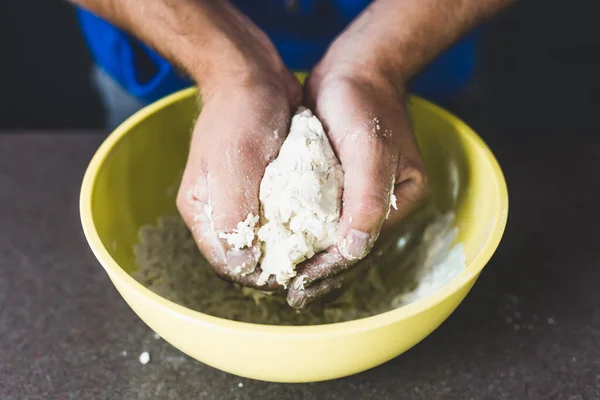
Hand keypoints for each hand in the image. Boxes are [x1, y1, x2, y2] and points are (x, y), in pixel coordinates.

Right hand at [176, 7, 301, 289]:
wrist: (254, 74)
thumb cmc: (240, 114)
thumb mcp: (234, 163)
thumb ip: (233, 214)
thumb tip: (244, 265)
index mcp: (202, 210)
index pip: (226, 261)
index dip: (257, 274)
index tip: (292, 274)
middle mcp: (219, 209)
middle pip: (246, 253)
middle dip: (276, 261)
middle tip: (311, 262)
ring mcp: (241, 197)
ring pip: (265, 236)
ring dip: (290, 243)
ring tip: (319, 245)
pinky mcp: (262, 185)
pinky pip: (279, 214)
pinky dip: (297, 221)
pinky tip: (319, 221)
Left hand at [287, 41, 429, 308]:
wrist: (353, 69)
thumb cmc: (365, 103)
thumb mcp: (370, 147)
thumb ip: (367, 198)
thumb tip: (355, 249)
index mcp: (400, 200)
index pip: (364, 244)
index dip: (332, 266)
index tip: (300, 282)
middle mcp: (382, 204)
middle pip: (351, 249)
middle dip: (321, 273)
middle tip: (290, 294)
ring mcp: (360, 196)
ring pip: (336, 239)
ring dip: (313, 261)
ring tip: (286, 284)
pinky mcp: (339, 186)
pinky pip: (324, 219)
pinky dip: (307, 237)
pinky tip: (287, 250)